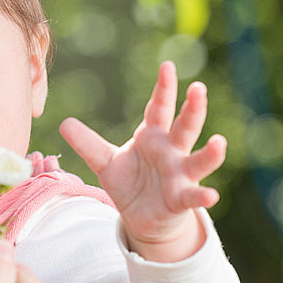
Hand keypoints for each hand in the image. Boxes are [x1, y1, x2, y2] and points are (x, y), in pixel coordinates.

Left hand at [59, 60, 225, 262]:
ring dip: (210, 153)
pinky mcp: (180, 198)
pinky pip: (193, 196)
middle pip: (185, 127)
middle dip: (193, 109)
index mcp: (153, 136)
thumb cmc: (129, 182)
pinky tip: (211, 195)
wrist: (142, 216)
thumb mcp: (104, 162)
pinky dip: (203, 196)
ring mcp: (180, 174)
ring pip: (198, 160)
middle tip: (199, 89)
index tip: (168, 66)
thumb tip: (63, 123)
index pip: (159, 108)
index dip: (164, 88)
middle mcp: (171, 151)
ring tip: (219, 142)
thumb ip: (87, 143)